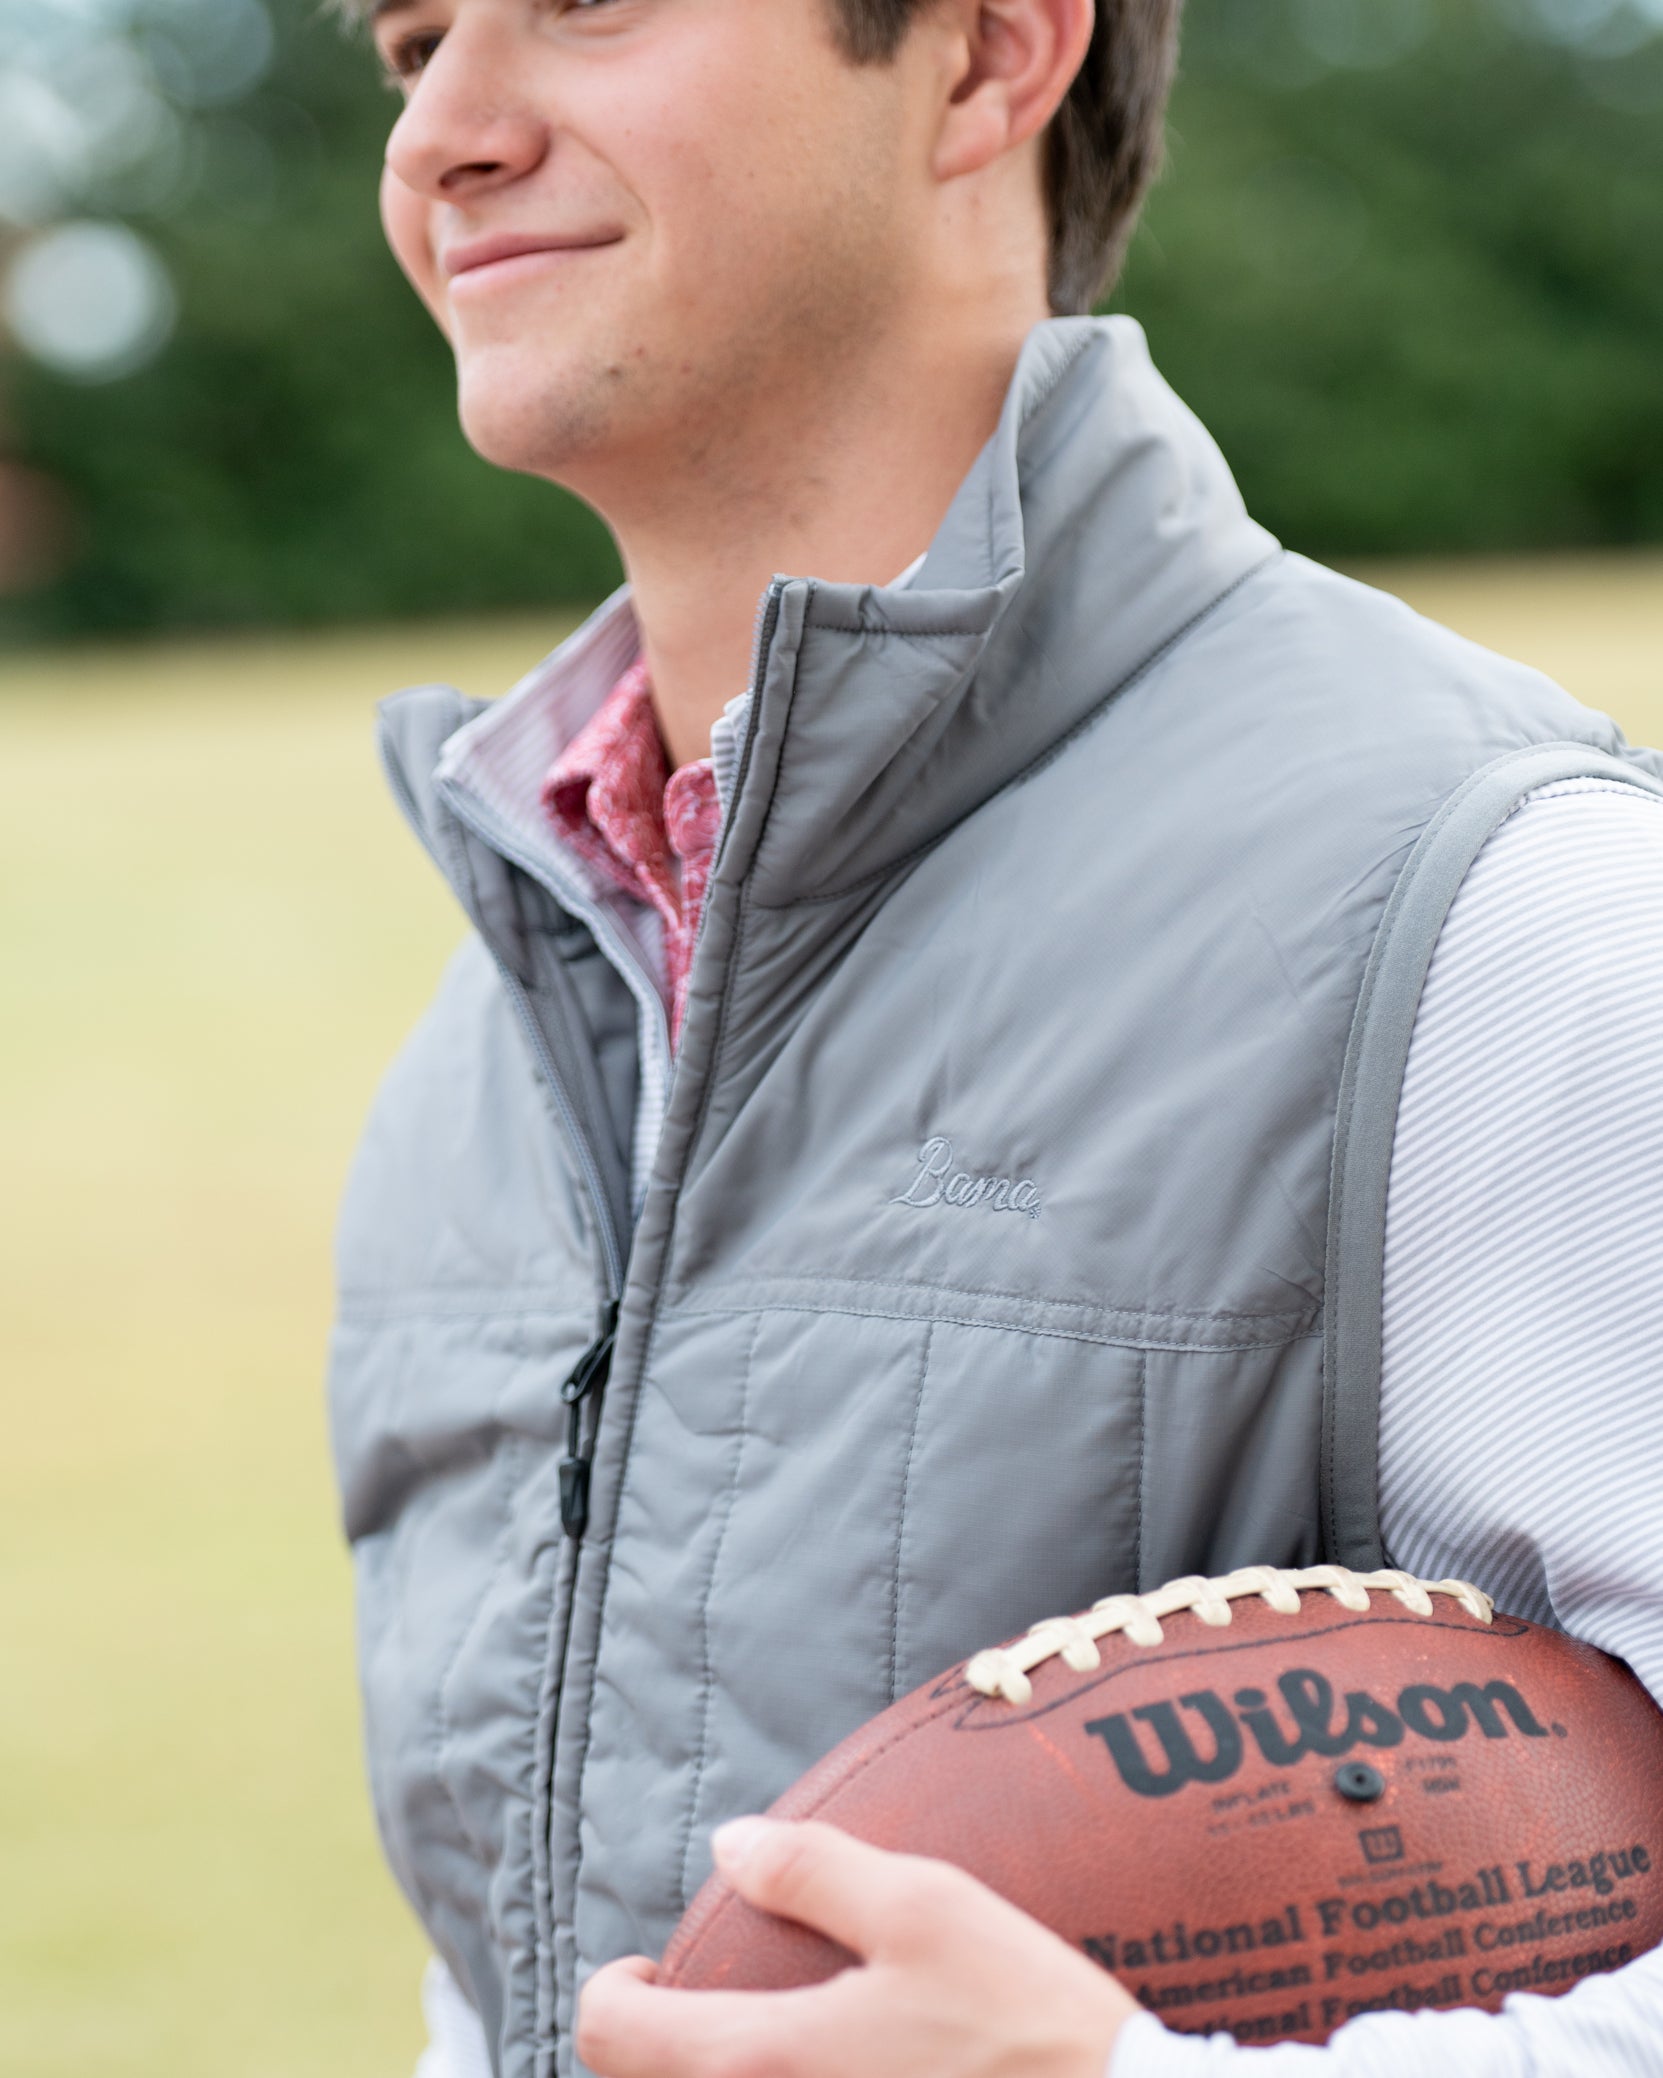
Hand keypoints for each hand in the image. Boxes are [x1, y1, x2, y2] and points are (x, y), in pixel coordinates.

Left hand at [576, 1816, 1141, 2077]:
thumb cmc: (1027, 2028)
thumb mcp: (927, 1911)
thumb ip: (814, 1871)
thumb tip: (730, 1845)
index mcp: (763, 2062)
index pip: (610, 2034)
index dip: (614, 1988)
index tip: (657, 1965)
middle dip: (677, 2047)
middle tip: (738, 2002)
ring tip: (804, 2042)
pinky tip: (870, 2075)